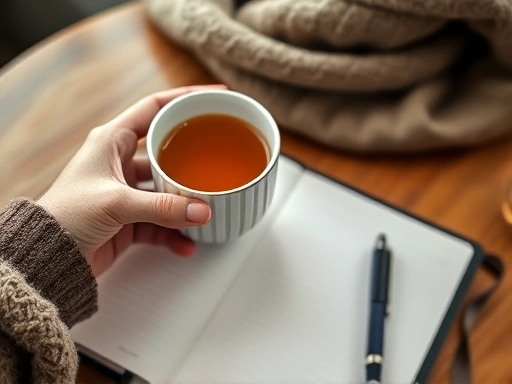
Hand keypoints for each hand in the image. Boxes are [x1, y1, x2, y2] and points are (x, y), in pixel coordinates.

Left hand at [38, 85, 225, 275]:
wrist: (48, 257)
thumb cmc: (66, 216)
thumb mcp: (116, 203)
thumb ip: (162, 207)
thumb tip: (202, 210)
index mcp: (112, 140)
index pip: (154, 107)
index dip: (184, 98)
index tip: (213, 95)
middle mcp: (120, 161)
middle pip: (167, 149)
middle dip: (193, 157)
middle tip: (218, 158)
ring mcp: (126, 191)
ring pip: (167, 189)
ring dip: (186, 203)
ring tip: (207, 211)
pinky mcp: (129, 218)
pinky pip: (160, 222)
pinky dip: (174, 233)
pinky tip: (187, 244)